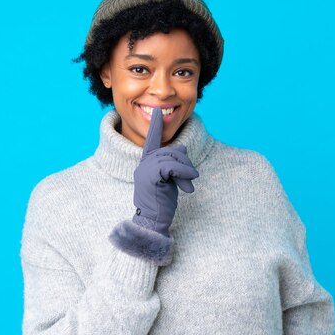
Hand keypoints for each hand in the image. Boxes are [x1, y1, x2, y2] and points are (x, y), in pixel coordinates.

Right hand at [131, 108, 198, 236]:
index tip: (157, 112)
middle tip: (191, 176)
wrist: (152, 222)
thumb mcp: (170, 179)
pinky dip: (183, 172)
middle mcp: (143, 164)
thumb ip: (173, 163)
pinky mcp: (150, 177)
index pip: (151, 141)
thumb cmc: (161, 202)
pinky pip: (170, 167)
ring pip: (171, 157)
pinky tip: (189, 183)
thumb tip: (181, 148)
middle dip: (183, 161)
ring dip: (185, 169)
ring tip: (190, 182)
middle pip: (169, 150)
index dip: (155, 126)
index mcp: (146, 164)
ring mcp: (144, 170)